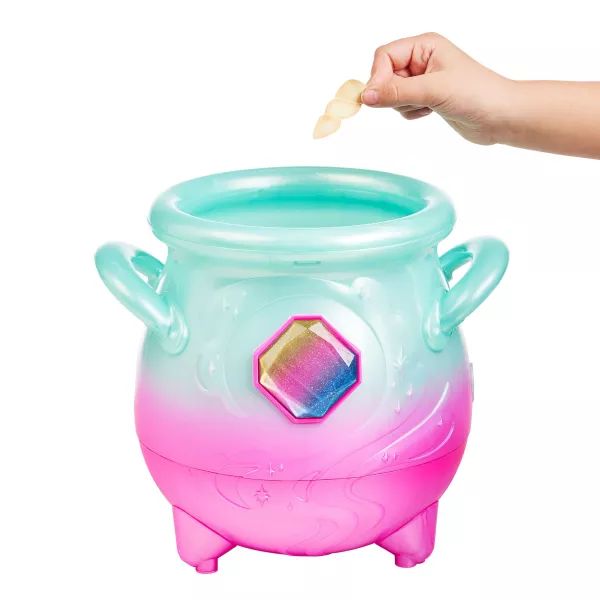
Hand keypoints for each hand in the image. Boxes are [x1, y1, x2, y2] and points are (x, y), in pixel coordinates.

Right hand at [362, 33, 513, 145]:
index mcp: (424, 46)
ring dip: (403, 105)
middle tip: (415, 100)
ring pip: (391, 94)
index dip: (377, 77)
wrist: (501, 117)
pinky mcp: (426, 99)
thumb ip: (396, 93)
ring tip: (428, 106)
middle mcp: (421, 59)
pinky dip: (411, 113)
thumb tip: (366, 97)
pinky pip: (402, 106)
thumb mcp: (433, 91)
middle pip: (384, 75)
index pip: (384, 56)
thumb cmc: (477, 95)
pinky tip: (431, 112)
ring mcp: (423, 80)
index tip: (378, 99)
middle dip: (393, 93)